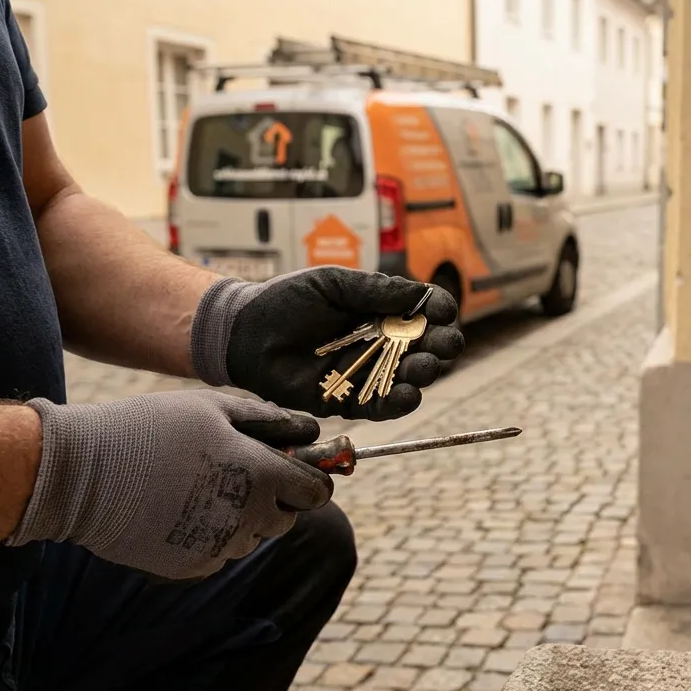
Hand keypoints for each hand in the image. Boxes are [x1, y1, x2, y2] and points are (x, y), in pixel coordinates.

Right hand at [8, 391, 331, 580]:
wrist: (82, 475)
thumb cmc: (151, 429)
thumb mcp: (215, 408)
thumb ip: (272, 421)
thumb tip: (311, 432)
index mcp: (261, 476)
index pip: (316, 492)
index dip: (311, 479)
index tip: (296, 469)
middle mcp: (248, 519)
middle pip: (287, 519)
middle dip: (275, 499)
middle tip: (240, 472)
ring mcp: (219, 548)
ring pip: (251, 538)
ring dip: (241, 518)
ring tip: (198, 487)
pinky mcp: (190, 567)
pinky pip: (219, 553)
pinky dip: (210, 536)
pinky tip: (177, 510)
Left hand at [190, 268, 464, 419]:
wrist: (246, 333)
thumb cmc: (287, 301)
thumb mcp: (333, 284)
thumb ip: (376, 290)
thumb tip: (421, 294)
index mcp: (380, 310)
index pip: (423, 312)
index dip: (439, 312)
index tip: (444, 311)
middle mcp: (381, 342)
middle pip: (426, 346)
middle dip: (441, 344)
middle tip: (445, 343)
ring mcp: (367, 372)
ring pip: (410, 377)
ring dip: (425, 372)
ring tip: (426, 366)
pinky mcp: (350, 400)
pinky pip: (383, 406)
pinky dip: (401, 402)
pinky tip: (411, 394)